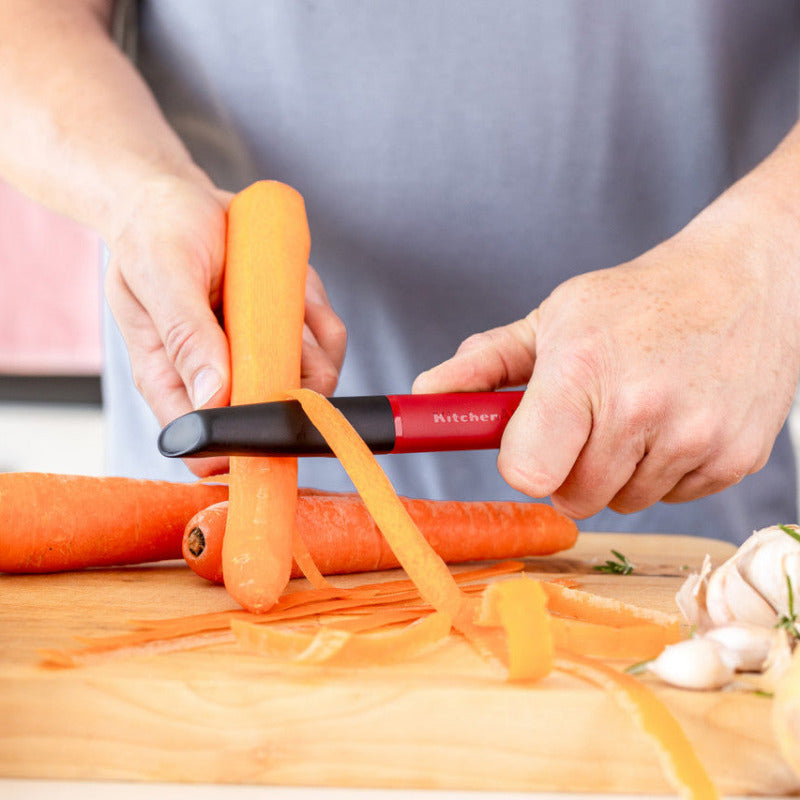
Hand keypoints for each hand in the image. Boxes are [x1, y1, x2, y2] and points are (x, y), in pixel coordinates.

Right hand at [105, 175, 346, 475]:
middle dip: (292, 377)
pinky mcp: (287, 331)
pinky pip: (326, 340)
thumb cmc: (156, 234)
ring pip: (312, 379)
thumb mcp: (161, 276)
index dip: (243, 445)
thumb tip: (214, 399)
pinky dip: (318, 313)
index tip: (269, 413)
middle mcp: (219, 376)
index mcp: (172, 378)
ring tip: (276, 294)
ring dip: (308, 339)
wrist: (180, 197)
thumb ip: (185, 337)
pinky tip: (291, 285)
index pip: (206, 444)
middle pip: (275, 416)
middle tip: (274, 325)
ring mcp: (258, 355)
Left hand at [414, 204, 799, 517]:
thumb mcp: (554, 319)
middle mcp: (641, 407)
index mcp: (582, 369)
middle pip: (574, 496)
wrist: (743, 278)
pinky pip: (673, 499)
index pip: (527, 471)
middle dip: (571, 467)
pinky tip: (677, 421)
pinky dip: (666, 471)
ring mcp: (695, 437)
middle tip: (591, 420)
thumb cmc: (638, 300)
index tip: (531, 444)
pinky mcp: (736, 458)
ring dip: (620, 471)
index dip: (523, 463)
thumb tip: (423, 395)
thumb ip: (483, 365)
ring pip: (623, 502)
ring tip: (639, 412)